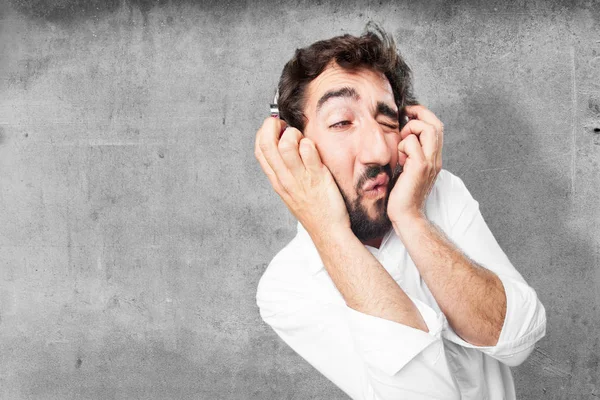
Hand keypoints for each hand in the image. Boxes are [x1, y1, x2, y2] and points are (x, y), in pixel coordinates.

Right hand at [254, 117, 349, 235]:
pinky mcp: (318, 177)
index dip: (264, 132)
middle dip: (273, 126)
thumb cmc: (312, 209)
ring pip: (287, 145)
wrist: (327, 230)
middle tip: (285, 126)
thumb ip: (285, 169)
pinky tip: (315, 150)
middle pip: (268, 144)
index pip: (259, 149)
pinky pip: (309, 152)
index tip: (275, 128)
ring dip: (294, 134)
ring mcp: (300, 178)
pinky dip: (310, 144)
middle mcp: (285, 178)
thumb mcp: (290, 190)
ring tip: (302, 139)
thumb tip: (284, 144)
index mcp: (277, 180)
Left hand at [387, 105, 443, 228]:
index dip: (424, 116)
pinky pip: (411, 143)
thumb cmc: (402, 195)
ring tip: (401, 147)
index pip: (436, 128)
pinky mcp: (419, 167)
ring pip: (426, 129)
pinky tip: (399, 160)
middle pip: (435, 124)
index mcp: (433, 158)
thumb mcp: (407, 169)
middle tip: (404, 117)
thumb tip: (401, 138)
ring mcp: (430, 162)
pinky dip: (402, 145)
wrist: (406, 214)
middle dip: (419, 115)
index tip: (408, 114)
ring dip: (409, 130)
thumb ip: (409, 154)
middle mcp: (435, 158)